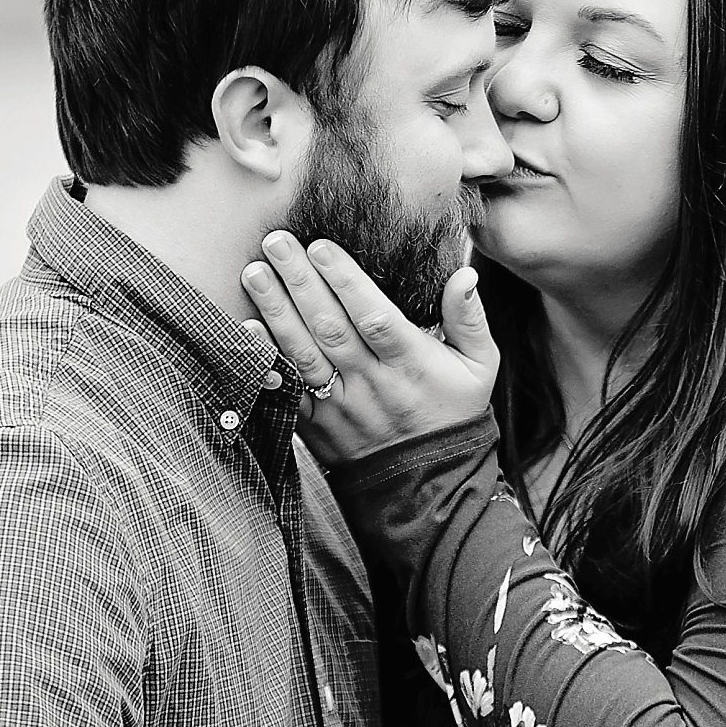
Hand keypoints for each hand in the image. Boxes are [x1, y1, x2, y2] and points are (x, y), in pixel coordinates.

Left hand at [240, 231, 497, 462]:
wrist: (427, 485)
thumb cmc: (453, 414)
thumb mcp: (479, 367)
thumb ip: (470, 318)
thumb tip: (465, 274)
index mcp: (411, 363)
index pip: (374, 317)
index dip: (346, 281)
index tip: (322, 246)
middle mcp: (372, 383)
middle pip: (330, 328)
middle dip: (300, 281)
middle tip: (276, 242)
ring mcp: (340, 405)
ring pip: (302, 353)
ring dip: (275, 311)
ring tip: (255, 273)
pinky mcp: (316, 424)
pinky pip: (286, 390)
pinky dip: (265, 360)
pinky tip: (246, 329)